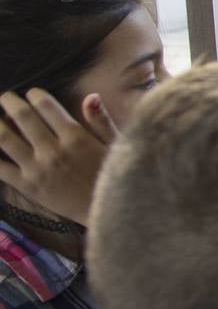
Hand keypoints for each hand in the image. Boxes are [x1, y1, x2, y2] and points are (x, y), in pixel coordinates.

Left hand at [0, 90, 117, 225]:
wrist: (108, 215)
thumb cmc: (114, 179)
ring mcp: (36, 168)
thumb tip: (90, 97)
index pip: (46, 105)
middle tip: (4, 97)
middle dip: (8, 101)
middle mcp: (52, 150)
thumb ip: (101, 121)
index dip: (35, 94)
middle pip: (21, 116)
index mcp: (75, 137)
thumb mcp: (116, 147)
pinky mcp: (27, 186)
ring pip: (4, 137)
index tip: (31, 93)